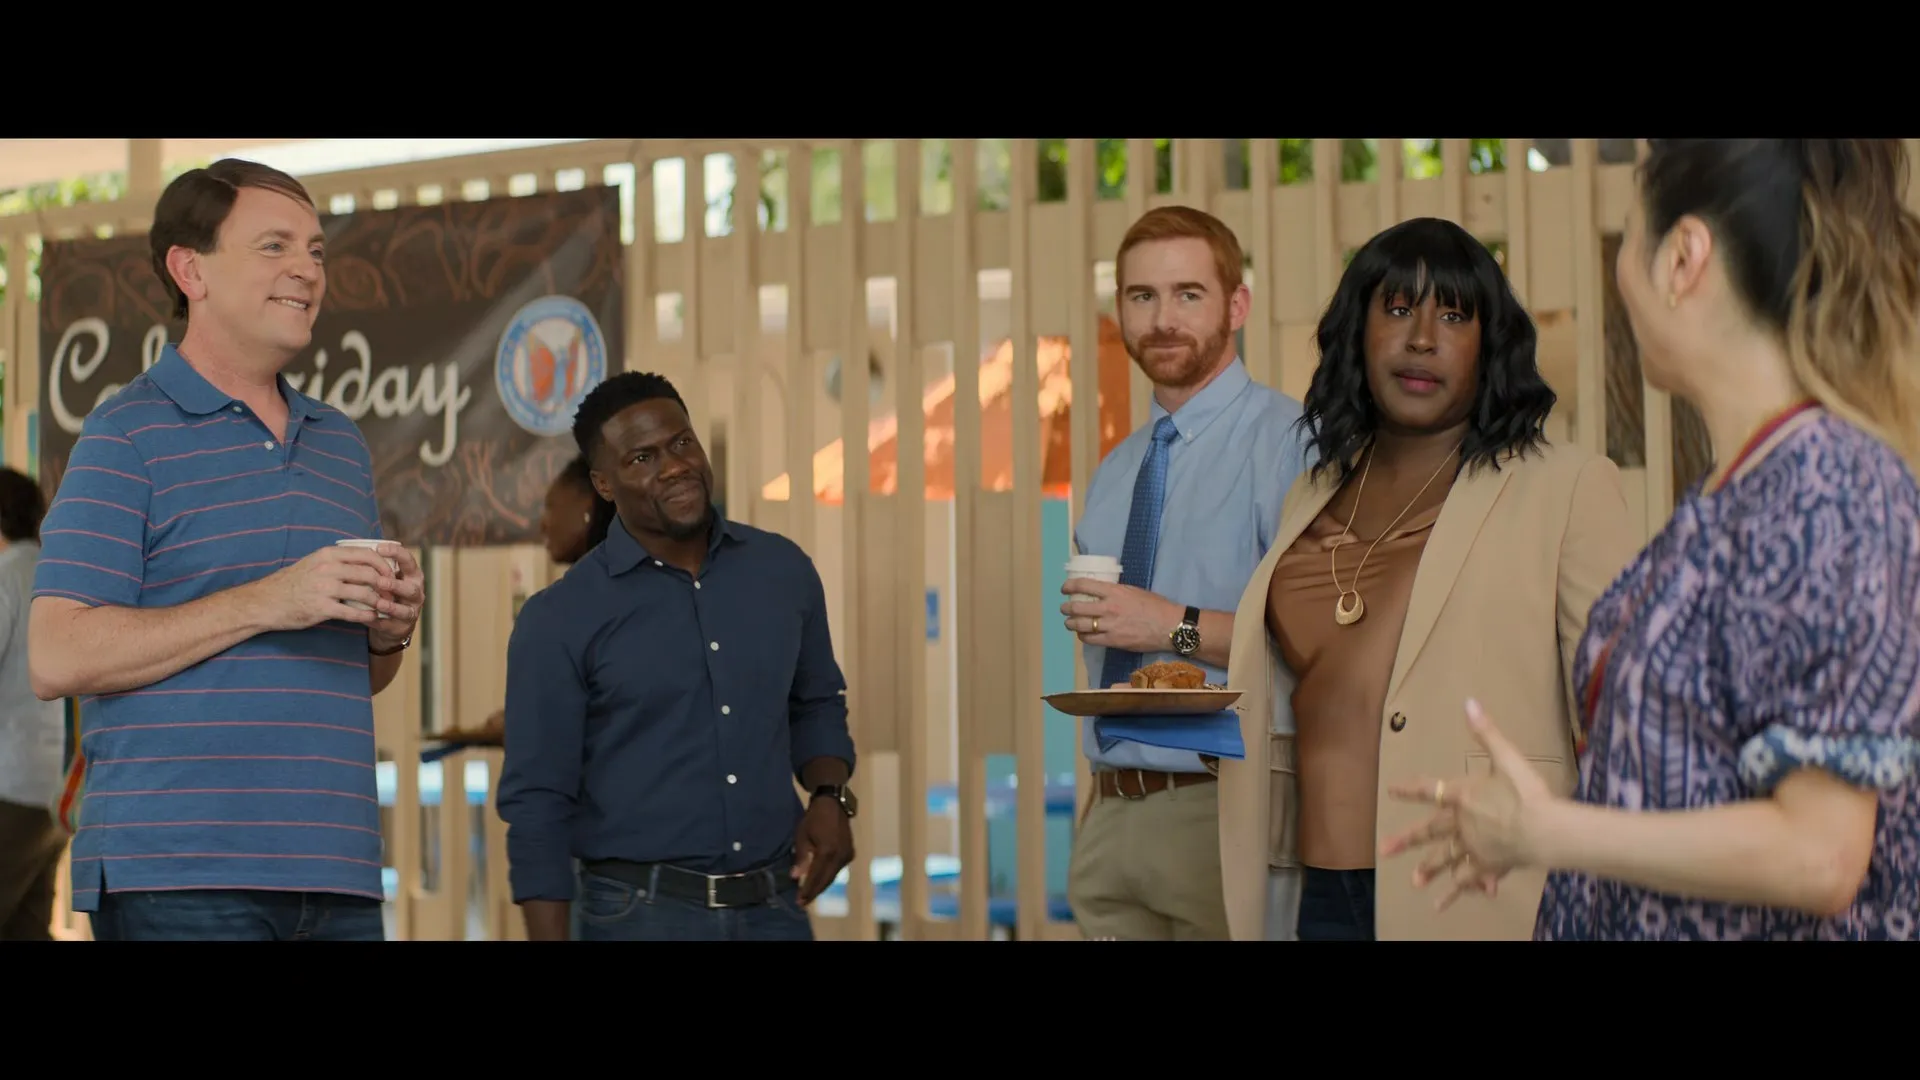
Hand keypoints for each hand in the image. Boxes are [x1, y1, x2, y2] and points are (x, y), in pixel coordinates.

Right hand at [252, 542, 420, 632]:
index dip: (384, 565)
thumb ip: (339, 560)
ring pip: (364, 593)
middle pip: (369, 574)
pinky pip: (352, 612)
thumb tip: (367, 559)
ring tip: (386, 606)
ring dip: (379, 601)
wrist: (266, 601)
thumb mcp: (315, 562)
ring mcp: (324, 589)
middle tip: (393, 593)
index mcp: (328, 555)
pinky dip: (367, 616)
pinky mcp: (321, 608)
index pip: (367, 554)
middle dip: (386, 585)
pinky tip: (373, 618)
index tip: (391, 574)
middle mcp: (328, 569)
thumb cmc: (294, 582)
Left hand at [366, 544, 424, 652]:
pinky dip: (382, 621)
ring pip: (405, 609)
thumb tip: (350, 546)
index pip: (408, 560)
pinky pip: (393, 624)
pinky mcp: (402, 626)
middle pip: (411, 587)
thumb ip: (375, 565)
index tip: (379, 548)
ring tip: (378, 603)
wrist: (390, 621)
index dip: (396, 553)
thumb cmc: (385, 591)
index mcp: (411, 575)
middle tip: (380, 581)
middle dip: (396, 585)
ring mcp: (411, 610)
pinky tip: (370, 618)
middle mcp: (416, 591)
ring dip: (391, 606)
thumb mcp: (384, 576)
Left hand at [791, 796, 853, 906]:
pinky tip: (820, 881)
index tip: (799, 902)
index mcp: (827, 851)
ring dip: (822, 885)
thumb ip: (800, 858)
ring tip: (809, 894)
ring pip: (833, 876)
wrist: (833, 804)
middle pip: (826, 880)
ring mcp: (847, 855)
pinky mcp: (850, 853)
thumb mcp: (802, 836)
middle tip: (803, 903)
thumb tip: (795, 877)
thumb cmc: (813, 818)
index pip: (816, 877)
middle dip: (814, 892)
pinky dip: (828, 876)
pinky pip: (838, 869)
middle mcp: (840, 856)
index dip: (807, 890)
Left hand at [1059, 578, 1180, 655]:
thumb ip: (1115, 592)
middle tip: (1064, 608)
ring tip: (1069, 622)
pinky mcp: (1113, 641)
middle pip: (1076, 607)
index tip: (1065, 588)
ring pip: (1079, 625)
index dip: (1069, 586)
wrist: (1169, 626)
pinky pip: (1090, 639)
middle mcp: (1108, 608)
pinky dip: (1082, 636)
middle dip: (1066, 608)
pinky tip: (1083, 634)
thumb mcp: (1134, 591)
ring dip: (1070, 623)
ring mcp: (1109, 626)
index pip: (1083, 585)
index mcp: (1114, 592)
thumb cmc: (1155, 606)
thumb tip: (1101, 592)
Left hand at [1378, 698, 1557, 911]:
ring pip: (1446, 859)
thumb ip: (1486, 732)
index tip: (1391, 790)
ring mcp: (1473, 847)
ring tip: (1414, 881)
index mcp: (1462, 796)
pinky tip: (1442, 905)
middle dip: (1407, 840)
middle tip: (1384, 849)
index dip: (1410, 789)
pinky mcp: (1487, 866)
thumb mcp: (1507, 757)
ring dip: (1429, 869)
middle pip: (1430, 832)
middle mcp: (1461, 823)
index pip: (1430, 789)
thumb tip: (1468, 702)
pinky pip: (1468, 881)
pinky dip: (1456, 892)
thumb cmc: (1527, 792)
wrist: (1543, 829)